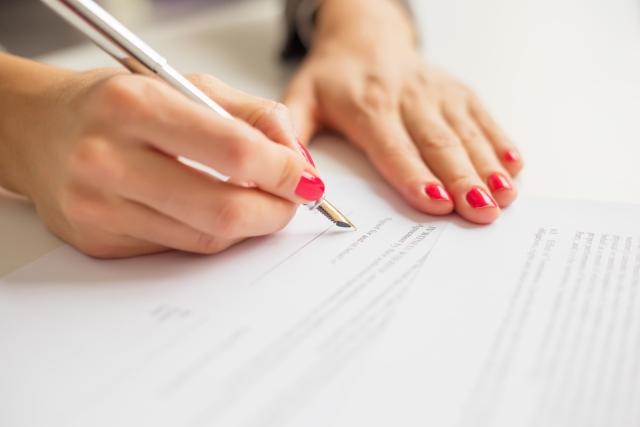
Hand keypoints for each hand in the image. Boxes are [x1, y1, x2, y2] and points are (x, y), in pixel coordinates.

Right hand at [0, 57, 322, 257]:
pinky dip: (208, 232)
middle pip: (223, 209)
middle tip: (291, 201)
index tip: (306, 179)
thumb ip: (251, 115)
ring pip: (205, 237)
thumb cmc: (116, 102)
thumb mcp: (184, 84)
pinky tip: (207, 209)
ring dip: (247, 225)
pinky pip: (178, 247)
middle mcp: (108, 159)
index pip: (234, 152)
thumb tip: (299, 160)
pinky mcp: (98, 242)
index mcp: (134, 106)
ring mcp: (99, 208)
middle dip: (275, 211)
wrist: (37, 128)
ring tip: (256, 202)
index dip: (284, 171)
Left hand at [284, 0, 522, 223]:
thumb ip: (294, 134)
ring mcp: (437, 92)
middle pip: (438, 144)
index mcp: (367, 106)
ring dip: (487, 166)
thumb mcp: (300, 99)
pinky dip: (500, 141)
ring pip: (465, 133)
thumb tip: (298, 179)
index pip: (393, 147)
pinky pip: (482, 117)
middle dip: (462, 180)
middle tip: (482, 212)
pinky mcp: (457, 91)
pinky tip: (515, 166)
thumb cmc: (333, 77)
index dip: (415, 175)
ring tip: (505, 196)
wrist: (364, 35)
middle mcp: (407, 98)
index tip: (435, 202)